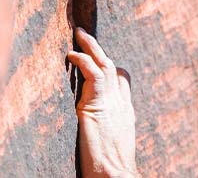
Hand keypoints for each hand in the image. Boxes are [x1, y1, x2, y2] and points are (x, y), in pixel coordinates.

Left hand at [67, 27, 138, 177]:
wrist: (114, 175)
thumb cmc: (111, 167)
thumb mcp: (111, 142)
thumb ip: (105, 127)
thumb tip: (95, 126)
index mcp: (125, 112)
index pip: (122, 80)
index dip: (110, 67)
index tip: (97, 58)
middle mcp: (121, 104)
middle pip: (114, 67)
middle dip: (99, 49)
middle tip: (85, 34)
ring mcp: (111, 103)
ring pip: (105, 64)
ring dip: (91, 46)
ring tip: (79, 34)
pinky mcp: (97, 105)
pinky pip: (93, 74)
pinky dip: (83, 61)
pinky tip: (72, 54)